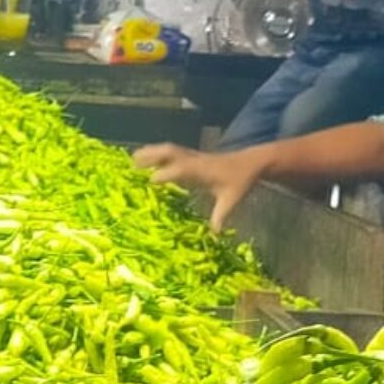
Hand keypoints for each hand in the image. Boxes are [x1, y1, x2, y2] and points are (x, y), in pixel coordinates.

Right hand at [132, 143, 263, 232]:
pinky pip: (172, 151)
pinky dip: (158, 153)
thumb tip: (214, 235)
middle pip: (168, 152)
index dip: (164, 176)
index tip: (149, 183)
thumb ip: (220, 216)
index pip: (178, 170)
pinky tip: (149, 158)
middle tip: (131, 164)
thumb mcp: (231, 200)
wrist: (252, 163)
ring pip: (168, 149)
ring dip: (151, 151)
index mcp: (201, 170)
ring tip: (133, 157)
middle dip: (149, 156)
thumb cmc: (240, 181)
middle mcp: (194, 160)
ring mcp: (193, 156)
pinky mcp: (194, 156)